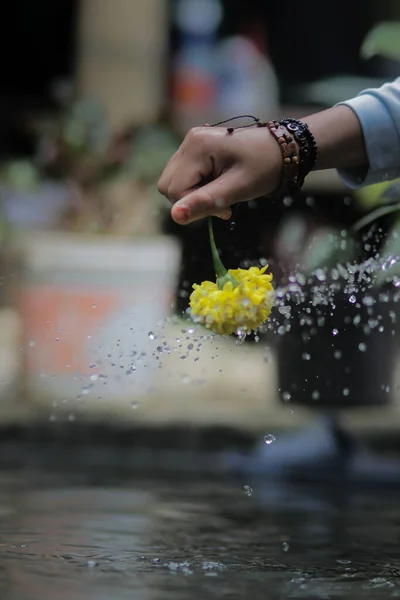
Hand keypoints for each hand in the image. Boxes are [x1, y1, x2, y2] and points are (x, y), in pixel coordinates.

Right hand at [157, 125, 282, 224]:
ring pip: (174, 183)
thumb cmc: (264, 167)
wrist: (283, 149)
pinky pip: (184, 177)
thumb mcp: (236, 188)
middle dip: (192, 200)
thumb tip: (175, 216)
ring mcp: (191, 144)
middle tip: (222, 203)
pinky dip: (198, 188)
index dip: (195, 205)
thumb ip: (204, 202)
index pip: (174, 189)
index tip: (224, 208)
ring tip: (222, 194)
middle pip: (168, 185)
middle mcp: (189, 141)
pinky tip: (219, 186)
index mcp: (197, 146)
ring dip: (195, 196)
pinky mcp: (196, 150)